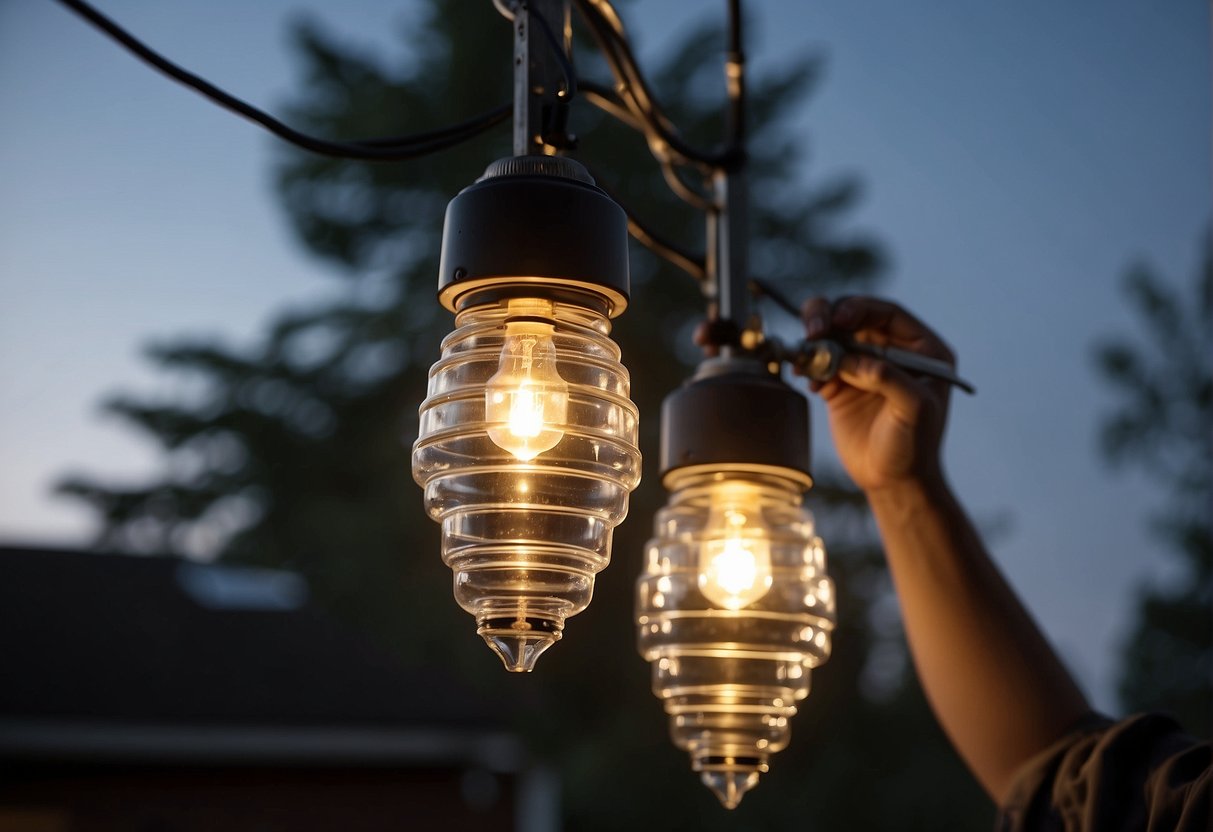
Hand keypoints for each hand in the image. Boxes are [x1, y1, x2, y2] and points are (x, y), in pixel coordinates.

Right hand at [801, 296, 954, 493]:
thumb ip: (889, 378)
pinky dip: (808, 364)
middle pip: (854, 317)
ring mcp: (865, 366)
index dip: (860, 309)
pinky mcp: (842, 383)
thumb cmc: (914, 446)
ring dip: (814, 338)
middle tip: (812, 329)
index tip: (838, 319)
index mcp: (922, 349)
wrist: (893, 480)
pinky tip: (806, 379)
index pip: (887, 313)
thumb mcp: (913, 409)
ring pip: (833, 334)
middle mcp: (893, 351)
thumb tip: (853, 359)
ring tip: (804, 352)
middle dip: (829, 318)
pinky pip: (819, 361)